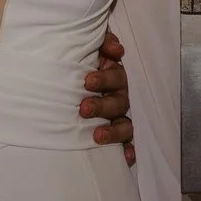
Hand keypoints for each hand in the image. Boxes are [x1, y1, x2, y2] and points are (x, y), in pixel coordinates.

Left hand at [82, 29, 134, 163]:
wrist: (72, 73)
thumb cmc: (83, 61)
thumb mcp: (91, 47)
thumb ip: (103, 42)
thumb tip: (115, 49)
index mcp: (114, 75)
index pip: (116, 76)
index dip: (105, 78)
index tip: (87, 81)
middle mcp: (120, 95)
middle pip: (118, 101)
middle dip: (102, 105)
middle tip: (84, 108)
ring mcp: (120, 115)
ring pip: (124, 123)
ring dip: (113, 131)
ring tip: (97, 136)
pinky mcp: (118, 132)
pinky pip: (127, 141)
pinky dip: (128, 149)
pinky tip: (127, 158)